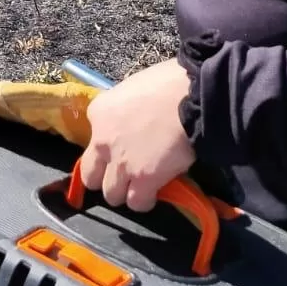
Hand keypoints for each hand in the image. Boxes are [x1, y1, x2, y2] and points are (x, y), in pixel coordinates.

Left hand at [80, 59, 195, 211]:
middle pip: (91, 177)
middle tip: (125, 175)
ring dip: (126, 192)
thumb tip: (135, 119)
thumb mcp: (135, 88)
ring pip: (112, 195)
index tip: (123, 149)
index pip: (91, 141)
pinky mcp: (143, 179)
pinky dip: (146, 200)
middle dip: (107, 179)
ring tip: (143, 186)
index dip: (109, 149)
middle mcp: (103, 140)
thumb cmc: (171, 82)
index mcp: (100, 112)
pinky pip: (137, 202)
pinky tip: (156, 192)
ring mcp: (121, 163)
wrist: (195, 96)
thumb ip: (125, 110)